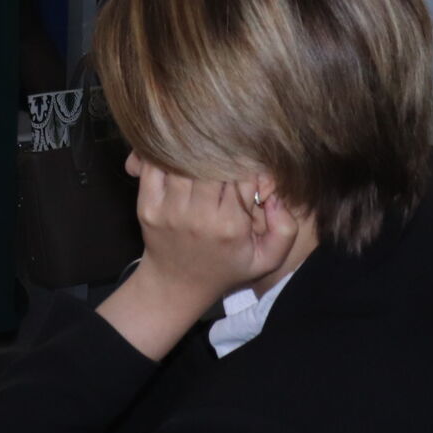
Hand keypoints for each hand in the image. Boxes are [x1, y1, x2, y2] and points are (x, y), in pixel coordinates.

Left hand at [93, 160, 297, 364]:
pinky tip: (174, 153)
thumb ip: (285, 228)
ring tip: (202, 148)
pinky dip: (162, 153)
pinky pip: (153, 165)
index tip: (248, 167)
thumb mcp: (266, 258)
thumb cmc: (226, 265)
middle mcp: (200, 217)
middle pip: (212, 163)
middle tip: (224, 154)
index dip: (248, 163)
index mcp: (231, 226)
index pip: (244, 174)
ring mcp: (170, 210)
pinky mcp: (147, 206)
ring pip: (183, 160)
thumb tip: (274, 194)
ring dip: (192, 149)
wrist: (177, 284)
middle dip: (222, 153)